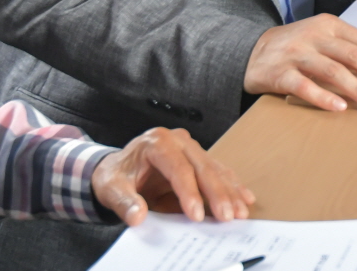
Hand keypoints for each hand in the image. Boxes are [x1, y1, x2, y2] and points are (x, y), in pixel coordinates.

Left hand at [91, 127, 253, 225]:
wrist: (119, 169)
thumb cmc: (117, 176)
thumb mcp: (111, 188)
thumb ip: (124, 202)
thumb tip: (137, 216)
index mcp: (157, 142)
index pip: (178, 168)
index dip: (190, 193)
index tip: (197, 216)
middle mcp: (179, 140)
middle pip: (203, 167)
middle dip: (217, 194)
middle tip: (227, 216)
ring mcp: (192, 148)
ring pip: (215, 169)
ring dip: (229, 192)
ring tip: (240, 212)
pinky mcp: (199, 159)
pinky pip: (219, 172)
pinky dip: (232, 186)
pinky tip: (245, 198)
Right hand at [244, 14, 356, 110]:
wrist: (251, 52)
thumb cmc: (297, 45)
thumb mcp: (327, 34)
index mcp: (330, 25)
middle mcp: (314, 36)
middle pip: (354, 55)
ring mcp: (296, 54)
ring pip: (333, 71)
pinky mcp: (279, 73)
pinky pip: (304, 86)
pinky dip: (324, 97)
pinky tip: (340, 108)